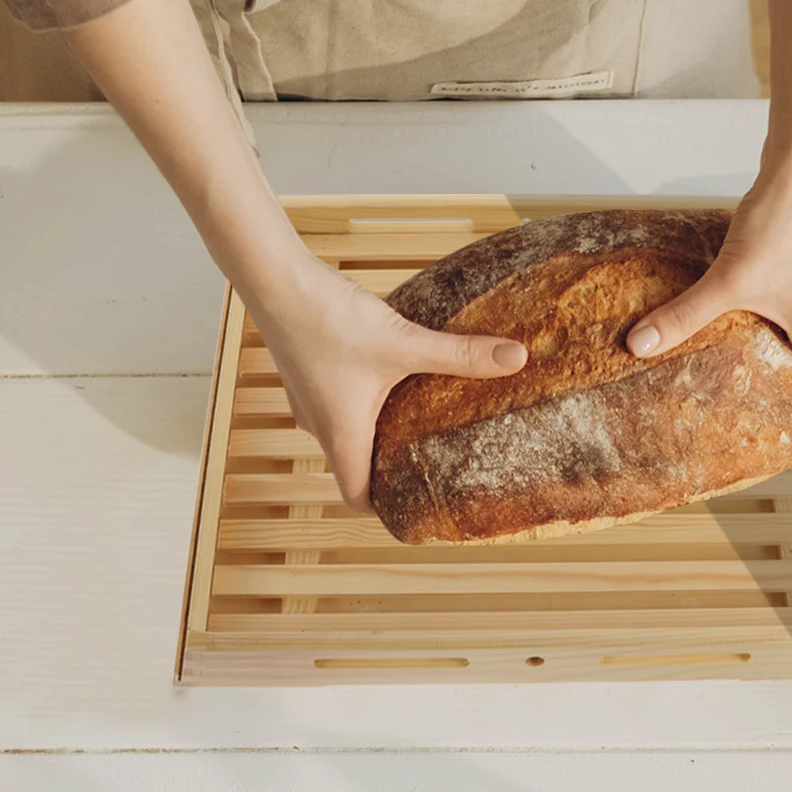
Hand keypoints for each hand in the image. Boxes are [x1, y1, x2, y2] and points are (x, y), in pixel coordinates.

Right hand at [259, 265, 527, 510]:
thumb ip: (461, 354)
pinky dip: (361, 406)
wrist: (275, 280)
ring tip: (415, 422)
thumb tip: (515, 358)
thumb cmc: (329, 320)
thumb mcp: (404, 342)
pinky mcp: (304, 377)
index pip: (357, 498)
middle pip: (354, 469)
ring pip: (345, 436)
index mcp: (342, 436)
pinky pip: (335, 407)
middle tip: (430, 463)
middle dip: (390, 470)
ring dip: (376, 435)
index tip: (417, 507)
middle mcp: (319, 428)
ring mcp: (306, 402)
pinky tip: (387, 380)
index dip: (386, 510)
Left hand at [625, 165, 791, 423]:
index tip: (787, 425)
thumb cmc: (783, 223)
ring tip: (741, 347)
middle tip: (754, 391)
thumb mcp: (728, 280)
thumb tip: (638, 347)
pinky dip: (775, 302)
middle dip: (787, 377)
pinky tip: (742, 291)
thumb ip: (684, 316)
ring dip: (780, 337)